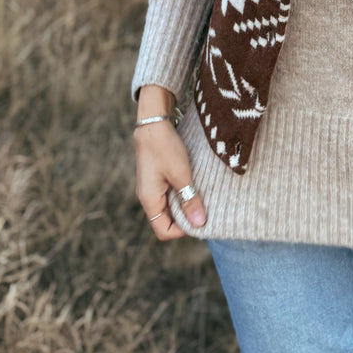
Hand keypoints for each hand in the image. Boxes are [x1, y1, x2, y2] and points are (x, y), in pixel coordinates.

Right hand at [134, 86, 206, 239]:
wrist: (153, 122)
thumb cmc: (165, 147)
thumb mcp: (181, 174)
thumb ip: (189, 199)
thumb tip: (199, 223)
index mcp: (150, 200)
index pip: (163, 230)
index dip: (182, 230)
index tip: (199, 218)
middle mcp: (148, 197)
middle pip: (167, 220)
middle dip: (186, 217)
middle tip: (204, 207)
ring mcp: (152, 187)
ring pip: (170, 206)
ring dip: (185, 203)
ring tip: (200, 195)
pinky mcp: (157, 177)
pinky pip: (169, 193)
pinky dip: (182, 192)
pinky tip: (193, 183)